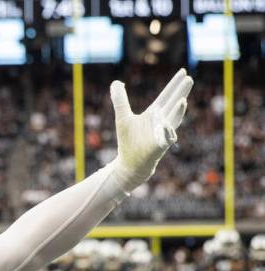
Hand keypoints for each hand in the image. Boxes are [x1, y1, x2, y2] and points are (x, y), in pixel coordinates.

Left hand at [110, 68, 193, 188]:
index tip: (184, 71)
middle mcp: (162, 121)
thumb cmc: (128, 141)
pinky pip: (167, 138)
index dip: (174, 84)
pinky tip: (166, 126)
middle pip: (173, 103)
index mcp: (154, 113)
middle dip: (181, 92)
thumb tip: (116, 82)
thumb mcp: (122, 116)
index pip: (166, 95)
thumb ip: (120, 99)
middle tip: (189, 79)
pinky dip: (167, 132)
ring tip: (183, 100)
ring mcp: (162, 133)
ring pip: (173, 120)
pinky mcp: (160, 146)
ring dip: (178, 111)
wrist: (129, 163)